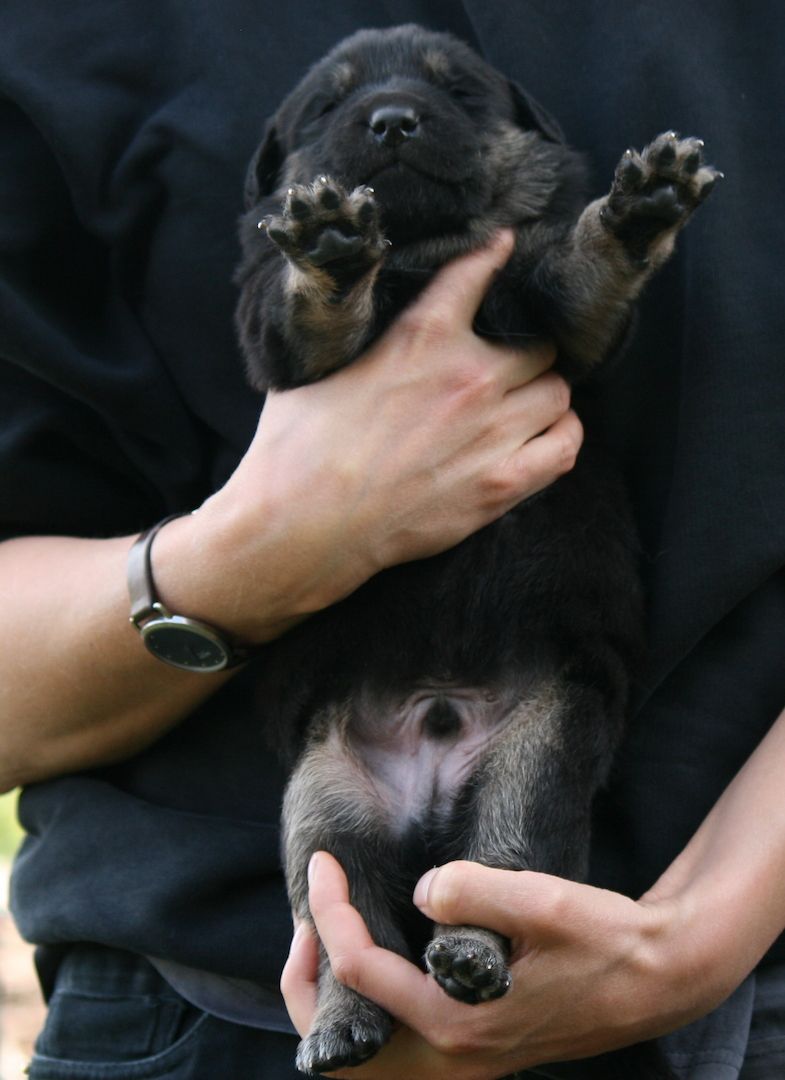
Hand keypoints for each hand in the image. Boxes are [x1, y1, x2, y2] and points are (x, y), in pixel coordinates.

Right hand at [160, 232, 581, 641]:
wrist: (304, 525)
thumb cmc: (296, 448)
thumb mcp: (316, 366)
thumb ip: (356, 336)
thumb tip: (352, 315)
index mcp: (423, 337)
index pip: (476, 275)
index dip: (494, 256)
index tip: (503, 247)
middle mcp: (470, 378)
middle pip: (539, 345)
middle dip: (525, 349)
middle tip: (508, 363)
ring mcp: (491, 433)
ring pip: (558, 393)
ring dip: (544, 393)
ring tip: (527, 402)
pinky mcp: (500, 485)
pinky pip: (565, 448)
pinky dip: (563, 435)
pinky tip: (545, 434)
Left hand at [281, 853, 724, 1078]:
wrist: (656, 978)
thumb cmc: (605, 938)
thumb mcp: (545, 902)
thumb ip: (474, 893)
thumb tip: (420, 891)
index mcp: (460, 1023)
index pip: (362, 972)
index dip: (330, 911)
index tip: (324, 861)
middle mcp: (454, 1058)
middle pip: (342, 1047)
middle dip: (306, 980)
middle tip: (307, 916)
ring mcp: (463, 1063)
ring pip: (364, 1060)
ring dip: (331, 1002)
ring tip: (324, 941)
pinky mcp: (474, 1051)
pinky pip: (392, 1049)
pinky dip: (365, 1010)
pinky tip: (374, 957)